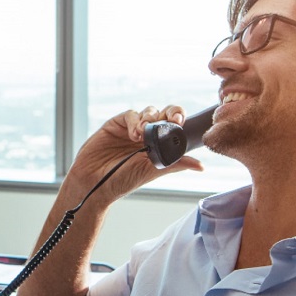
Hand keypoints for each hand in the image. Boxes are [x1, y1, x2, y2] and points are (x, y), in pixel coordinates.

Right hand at [65, 105, 203, 205]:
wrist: (94, 183)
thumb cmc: (121, 181)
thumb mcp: (152, 171)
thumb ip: (175, 163)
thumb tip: (200, 166)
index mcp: (158, 146)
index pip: (174, 127)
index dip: (179, 120)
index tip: (180, 122)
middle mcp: (146, 135)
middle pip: (164, 114)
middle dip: (170, 112)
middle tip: (172, 119)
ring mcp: (131, 129)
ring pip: (149, 112)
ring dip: (150, 118)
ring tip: (144, 133)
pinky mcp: (116, 124)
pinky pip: (130, 114)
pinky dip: (134, 121)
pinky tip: (134, 134)